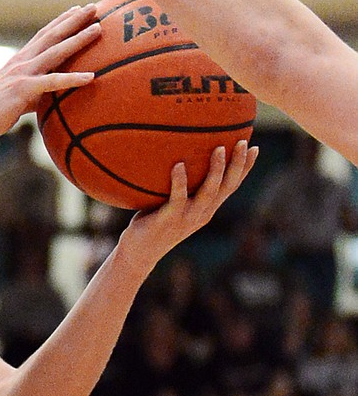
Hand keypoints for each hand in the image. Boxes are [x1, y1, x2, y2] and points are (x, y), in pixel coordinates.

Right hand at [0, 5, 100, 139]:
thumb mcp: (16, 97)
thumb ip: (35, 93)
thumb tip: (51, 98)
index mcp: (20, 60)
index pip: (44, 35)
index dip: (61, 21)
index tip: (78, 9)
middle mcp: (23, 61)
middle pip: (53, 35)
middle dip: (75, 20)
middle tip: (94, 7)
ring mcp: (23, 73)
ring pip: (56, 51)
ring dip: (78, 39)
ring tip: (98, 29)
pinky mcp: (23, 89)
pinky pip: (52, 82)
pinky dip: (72, 79)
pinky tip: (91, 77)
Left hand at [120, 142, 257, 269]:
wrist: (139, 253)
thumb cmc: (154, 222)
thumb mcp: (174, 203)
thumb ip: (182, 186)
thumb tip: (181, 154)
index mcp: (207, 209)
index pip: (231, 186)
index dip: (245, 168)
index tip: (254, 147)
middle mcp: (202, 213)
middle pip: (226, 187)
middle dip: (237, 165)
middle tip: (241, 142)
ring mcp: (186, 218)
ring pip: (208, 193)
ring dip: (216, 171)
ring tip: (218, 149)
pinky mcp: (168, 220)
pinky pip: (177, 199)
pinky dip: (179, 182)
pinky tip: (179, 165)